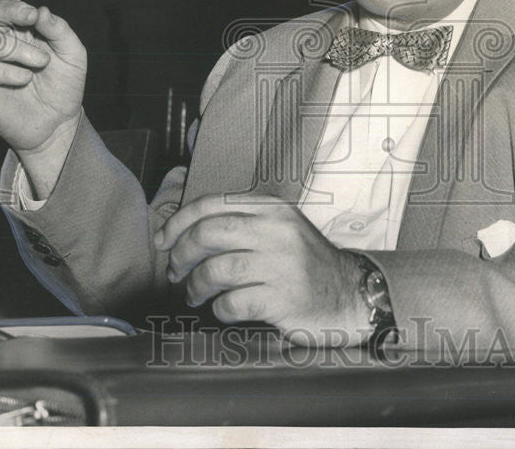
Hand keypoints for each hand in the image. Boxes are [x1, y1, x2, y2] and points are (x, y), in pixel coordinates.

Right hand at [0, 0, 86, 195]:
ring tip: (40, 66)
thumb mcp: (73, 53)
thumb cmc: (64, 86)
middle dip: (12, 10)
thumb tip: (41, 10)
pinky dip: (14, 74)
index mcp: (23, 27)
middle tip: (32, 18)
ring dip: (24, 51)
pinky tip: (24, 82)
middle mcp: (1, 40)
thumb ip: (59, 29)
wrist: (59, 123)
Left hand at [155, 194, 369, 346]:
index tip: (163, 241)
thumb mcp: (280, 228)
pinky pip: (232, 303)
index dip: (178, 222)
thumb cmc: (306, 263)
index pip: (212, 204)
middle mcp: (277, 231)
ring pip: (215, 270)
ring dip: (195, 286)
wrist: (350, 293)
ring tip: (195, 295)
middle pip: (208, 234)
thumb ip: (242, 223)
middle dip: (181, 254)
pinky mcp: (283, 298)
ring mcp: (282, 264)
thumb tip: (184, 234)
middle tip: (176, 272)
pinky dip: (219, 309)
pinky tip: (224, 309)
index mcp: (272, 208)